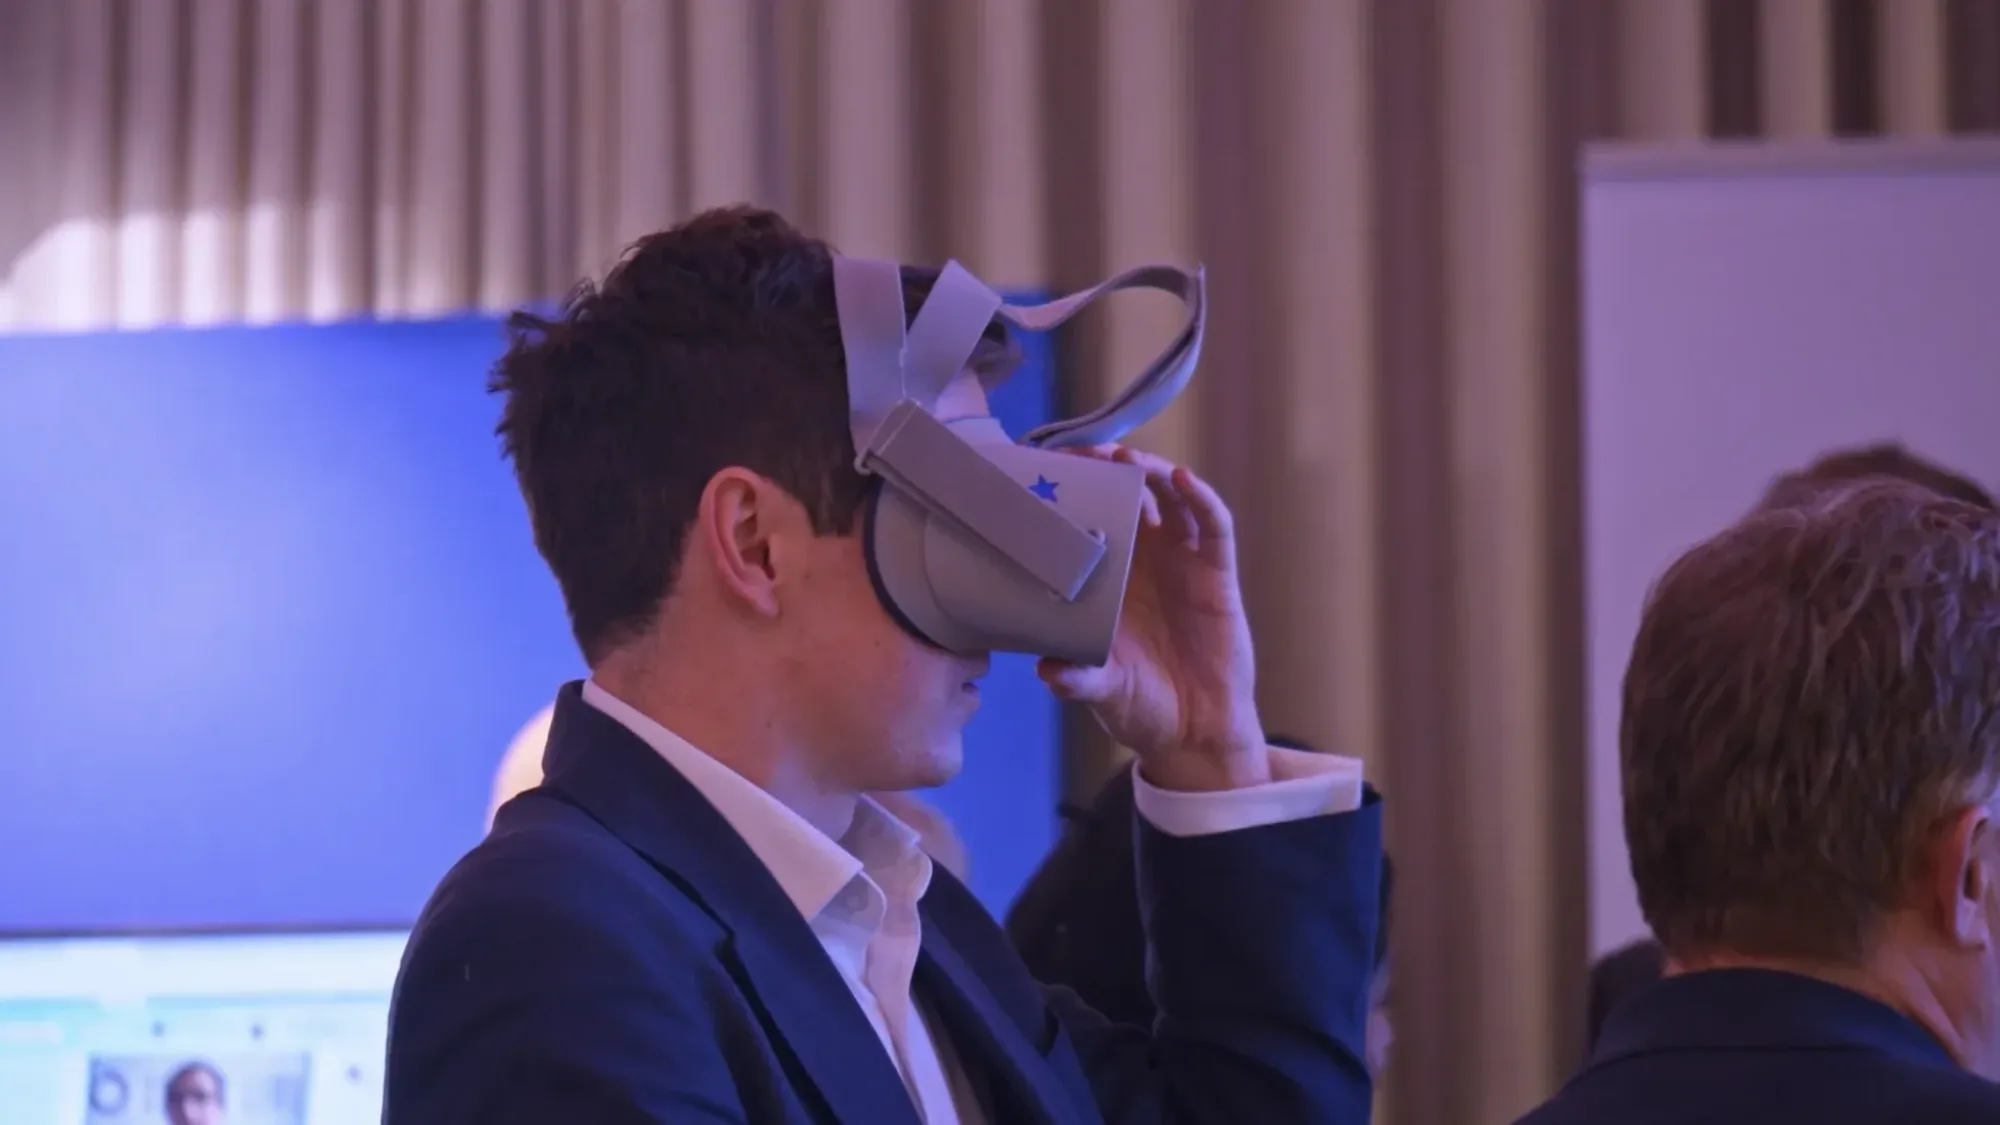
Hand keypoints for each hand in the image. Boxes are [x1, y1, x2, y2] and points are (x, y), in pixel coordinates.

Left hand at [1037, 446, 1270, 791]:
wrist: (1193, 735)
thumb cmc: (1140, 707)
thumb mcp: (1100, 690)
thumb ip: (1076, 679)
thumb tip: (1047, 671)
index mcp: (1110, 579)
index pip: (1091, 519)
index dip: (1075, 491)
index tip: (1047, 469)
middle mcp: (1145, 562)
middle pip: (1129, 496)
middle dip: (1108, 469)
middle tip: (1083, 452)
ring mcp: (1183, 563)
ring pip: (1170, 499)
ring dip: (1150, 472)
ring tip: (1126, 458)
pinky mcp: (1217, 575)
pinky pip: (1214, 527)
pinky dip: (1201, 498)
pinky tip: (1182, 480)